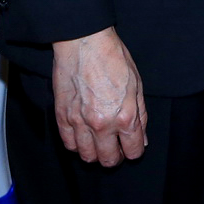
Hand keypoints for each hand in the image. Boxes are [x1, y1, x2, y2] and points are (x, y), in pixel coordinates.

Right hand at [51, 26, 146, 166]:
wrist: (84, 43)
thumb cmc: (113, 59)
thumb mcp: (137, 85)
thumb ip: (140, 116)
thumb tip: (141, 139)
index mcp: (125, 116)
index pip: (132, 151)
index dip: (134, 151)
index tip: (132, 146)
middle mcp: (102, 125)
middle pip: (108, 160)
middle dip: (115, 157)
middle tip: (116, 148)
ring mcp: (79, 123)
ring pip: (86, 156)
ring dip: (95, 153)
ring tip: (99, 143)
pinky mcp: (62, 117)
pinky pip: (68, 144)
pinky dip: (77, 145)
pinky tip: (83, 136)